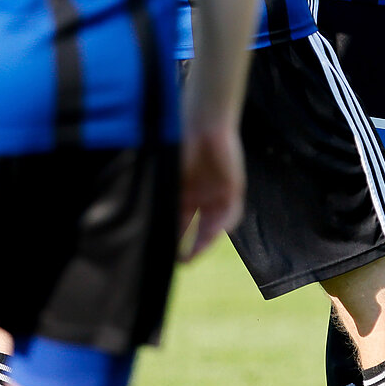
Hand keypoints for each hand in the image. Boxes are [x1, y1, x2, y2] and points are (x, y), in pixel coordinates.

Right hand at [179, 120, 244, 260]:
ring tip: (195, 253)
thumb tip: (151, 224)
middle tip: (182, 262)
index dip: (173, 240)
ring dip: (205, 241)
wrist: (204, 122)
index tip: (165, 255)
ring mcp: (218, 194)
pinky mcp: (233, 188)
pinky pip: (231, 213)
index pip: (179, 224)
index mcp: (183, 195)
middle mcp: (201, 197)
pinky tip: (215, 234)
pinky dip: (224, 225)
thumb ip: (166, 198)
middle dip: (190, 248)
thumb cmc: (181, 145)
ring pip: (214, 225)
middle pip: (197, 230)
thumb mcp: (169, 176)